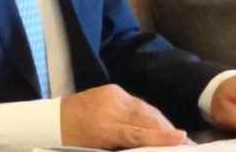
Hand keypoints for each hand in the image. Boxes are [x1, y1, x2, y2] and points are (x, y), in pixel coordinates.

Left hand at [61, 84, 187, 148]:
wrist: (50, 120)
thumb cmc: (72, 143)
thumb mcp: (97, 151)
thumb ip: (123, 148)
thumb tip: (148, 147)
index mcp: (104, 127)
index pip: (139, 133)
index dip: (161, 137)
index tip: (182, 138)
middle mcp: (111, 107)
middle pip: (147, 118)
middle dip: (167, 129)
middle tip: (185, 141)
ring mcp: (112, 95)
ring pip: (145, 108)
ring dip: (160, 121)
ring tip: (174, 134)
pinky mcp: (112, 89)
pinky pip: (136, 102)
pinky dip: (147, 112)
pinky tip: (156, 122)